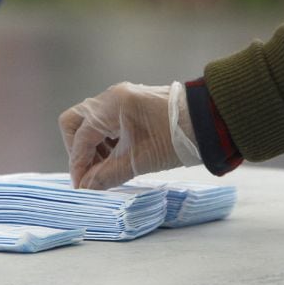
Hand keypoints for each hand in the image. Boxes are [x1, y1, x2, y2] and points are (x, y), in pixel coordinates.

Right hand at [59, 82, 199, 189]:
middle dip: (78, 149)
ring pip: (89, 121)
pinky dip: (104, 139)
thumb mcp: (140, 161)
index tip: (81, 186)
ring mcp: (121, 98)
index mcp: (112, 106)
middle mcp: (112, 97)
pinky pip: (105, 121)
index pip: (81, 137)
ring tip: (106, 168)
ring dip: (92, 146)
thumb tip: (85, 188)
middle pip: (75, 122)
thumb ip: (107, 175)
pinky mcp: (130, 103)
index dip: (78, 164)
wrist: (208, 120)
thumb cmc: (176, 138)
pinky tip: (117, 156)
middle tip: (90, 172)